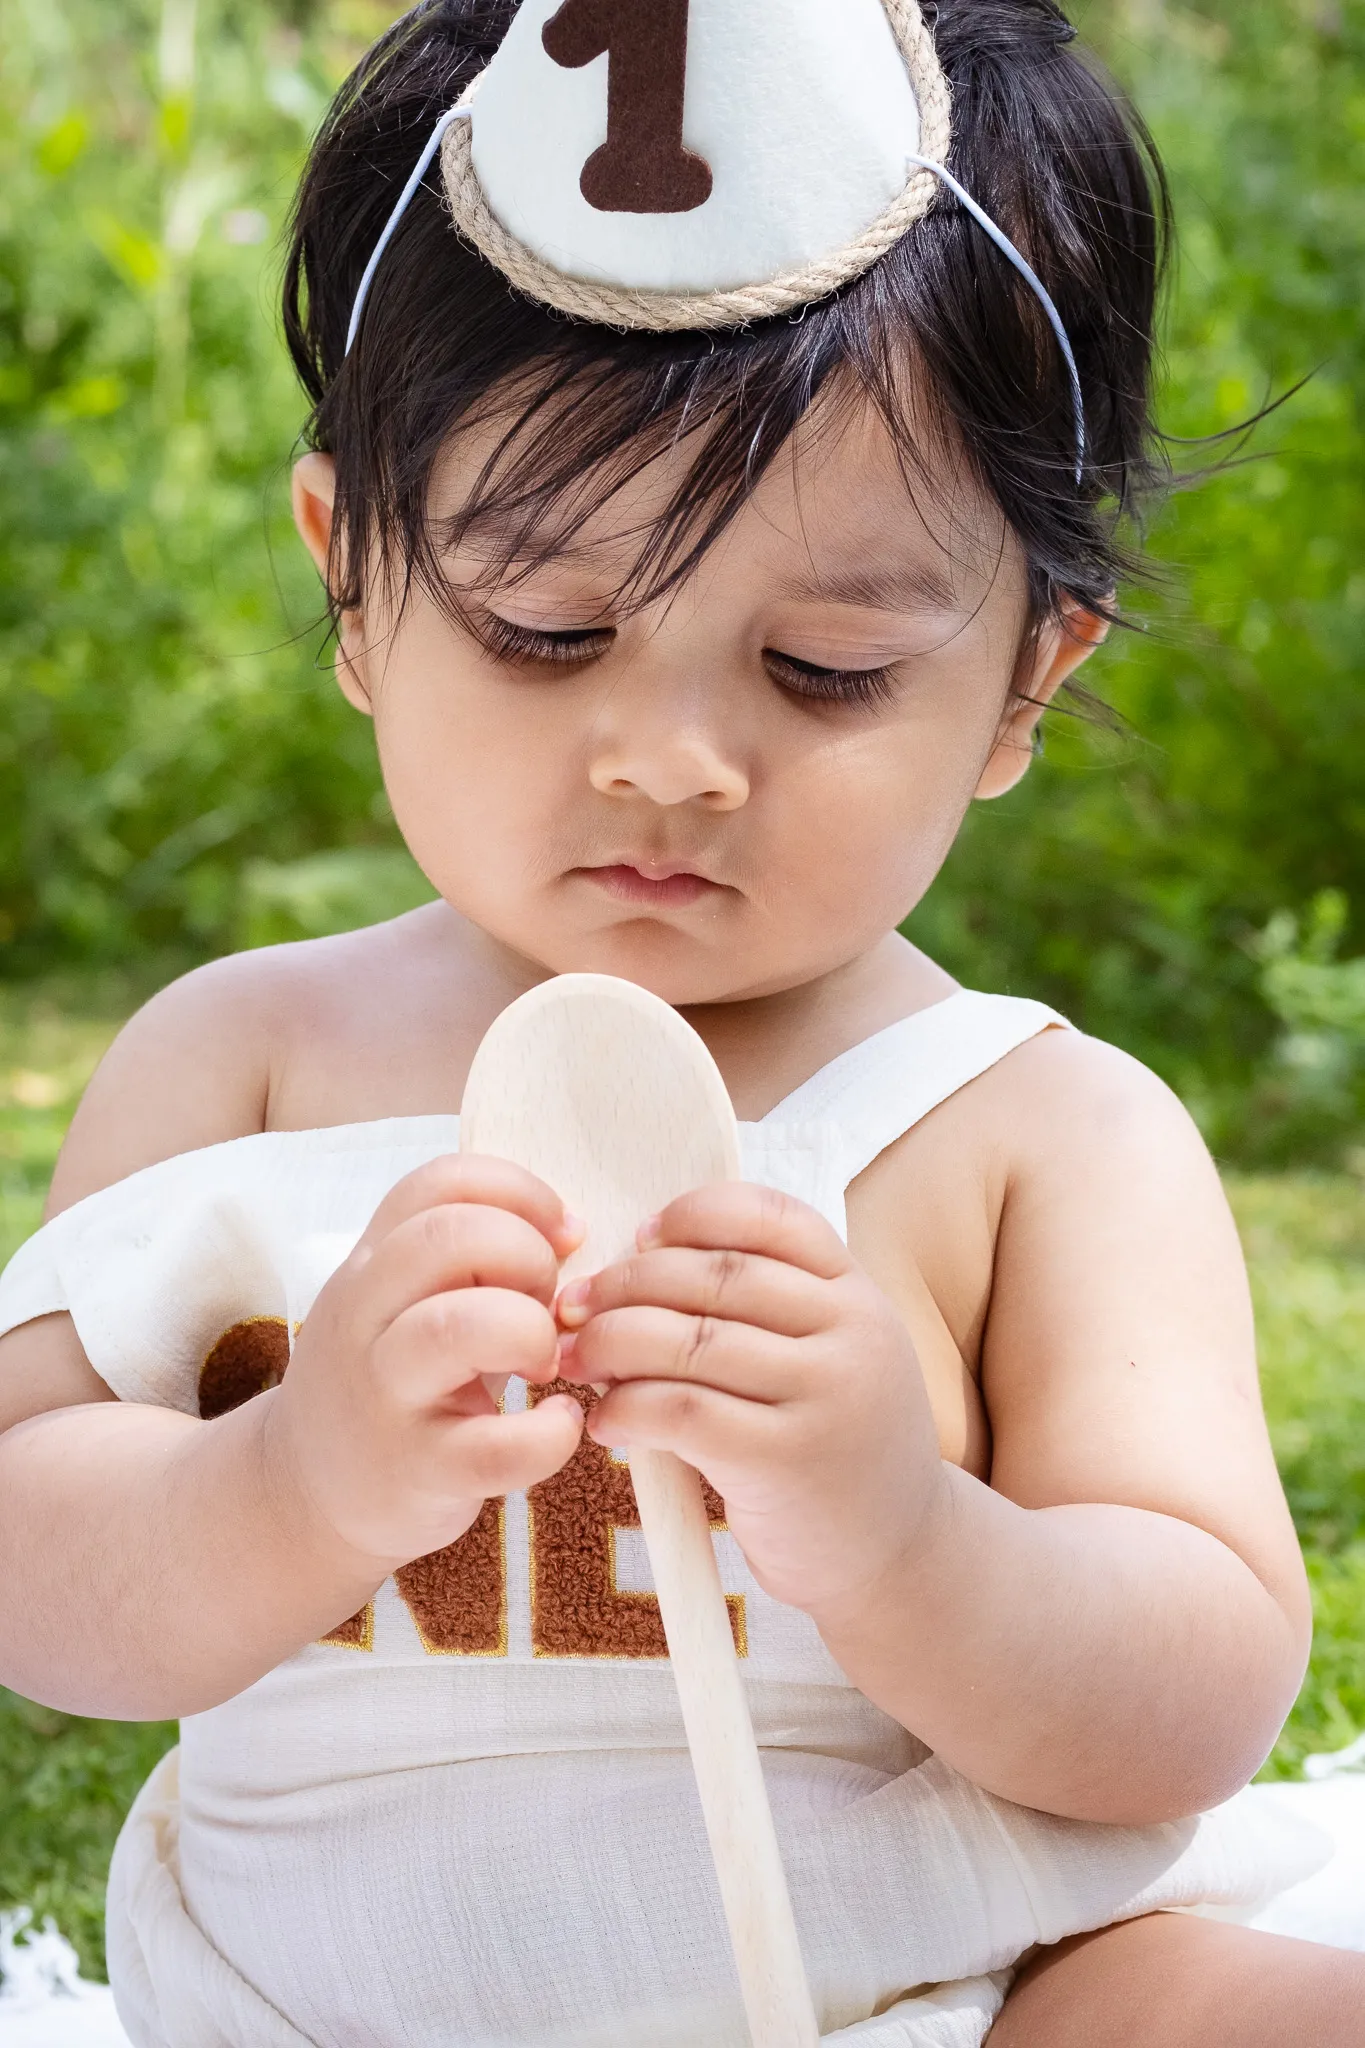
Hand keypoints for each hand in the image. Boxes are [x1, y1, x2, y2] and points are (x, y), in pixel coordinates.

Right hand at [265, 1157, 585, 1569]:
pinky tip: (557, 1424)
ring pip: (460, 1327)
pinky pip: (497, 1446)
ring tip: (545, 1361)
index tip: (561, 1232)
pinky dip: (549, 1434)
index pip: (440, 1182)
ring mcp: (384, 1395)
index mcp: (370, 1263)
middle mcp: (364, 1317)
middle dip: (528, 1257)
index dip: (519, 1192)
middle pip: (450, 1238)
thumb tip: (565, 1230)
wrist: (304, 1494)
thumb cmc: (385, 1381)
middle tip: (550, 1304)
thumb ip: (465, 1258)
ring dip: (531, 1332)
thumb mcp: (399, 1302)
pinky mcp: (416, 1470)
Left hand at [555, 1184, 945, 1621]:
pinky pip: (682, 1411)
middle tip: (572, 1306)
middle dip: (626, 1282)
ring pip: (690, 1339)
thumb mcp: (828, 1359)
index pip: (769, 1217)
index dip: (692, 1215)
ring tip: (574, 1361)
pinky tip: (603, 1422)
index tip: (638, 1236)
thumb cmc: (835, 1448)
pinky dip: (626, 1408)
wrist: (899, 1557)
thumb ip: (764, 1311)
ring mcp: (825, 1395)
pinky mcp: (787, 1460)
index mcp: (858, 1292)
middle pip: (715, 1274)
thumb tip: (630, 1271)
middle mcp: (852, 1332)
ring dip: (610, 1343)